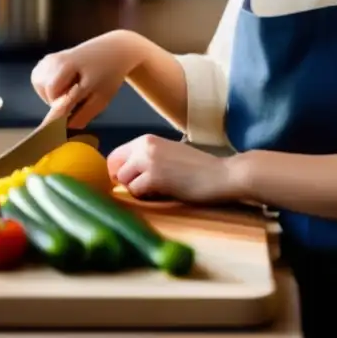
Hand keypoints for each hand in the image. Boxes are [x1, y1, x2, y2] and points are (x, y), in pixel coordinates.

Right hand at [31, 31, 139, 128]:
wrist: (113, 50)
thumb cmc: (109, 75)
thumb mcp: (101, 99)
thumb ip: (82, 115)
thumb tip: (64, 129)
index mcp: (67, 65)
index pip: (53, 96)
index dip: (59, 112)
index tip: (63, 123)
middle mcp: (54, 59)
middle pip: (47, 93)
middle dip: (59, 102)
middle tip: (78, 98)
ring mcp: (48, 59)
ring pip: (41, 88)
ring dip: (53, 95)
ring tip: (72, 90)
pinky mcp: (46, 61)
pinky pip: (40, 82)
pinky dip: (49, 88)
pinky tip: (64, 85)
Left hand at [107, 135, 240, 203]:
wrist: (221, 175)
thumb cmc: (198, 167)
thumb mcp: (169, 154)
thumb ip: (148, 159)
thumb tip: (125, 174)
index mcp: (147, 139)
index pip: (115, 155)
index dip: (118, 171)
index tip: (130, 181)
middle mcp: (145, 146)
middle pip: (115, 168)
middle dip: (126, 181)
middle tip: (144, 189)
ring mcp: (149, 161)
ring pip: (124, 180)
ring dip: (136, 190)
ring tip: (155, 191)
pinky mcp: (155, 177)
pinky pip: (136, 191)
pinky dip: (145, 197)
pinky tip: (161, 194)